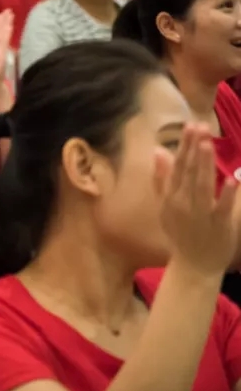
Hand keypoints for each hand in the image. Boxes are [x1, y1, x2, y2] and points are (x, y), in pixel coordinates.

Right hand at [157, 124, 240, 275]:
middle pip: (188, 172)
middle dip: (193, 148)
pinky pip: (222, 208)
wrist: (193, 265)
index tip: (190, 125)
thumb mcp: (165, 206)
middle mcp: (183, 203)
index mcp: (171, 196)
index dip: (184, 146)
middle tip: (199, 126)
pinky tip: (231, 180)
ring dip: (204, 165)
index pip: (177, 166)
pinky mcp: (218, 226)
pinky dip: (226, 195)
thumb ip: (161, 178)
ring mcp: (200, 214)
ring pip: (202, 186)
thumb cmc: (181, 233)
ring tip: (207, 144)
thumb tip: (158, 151)